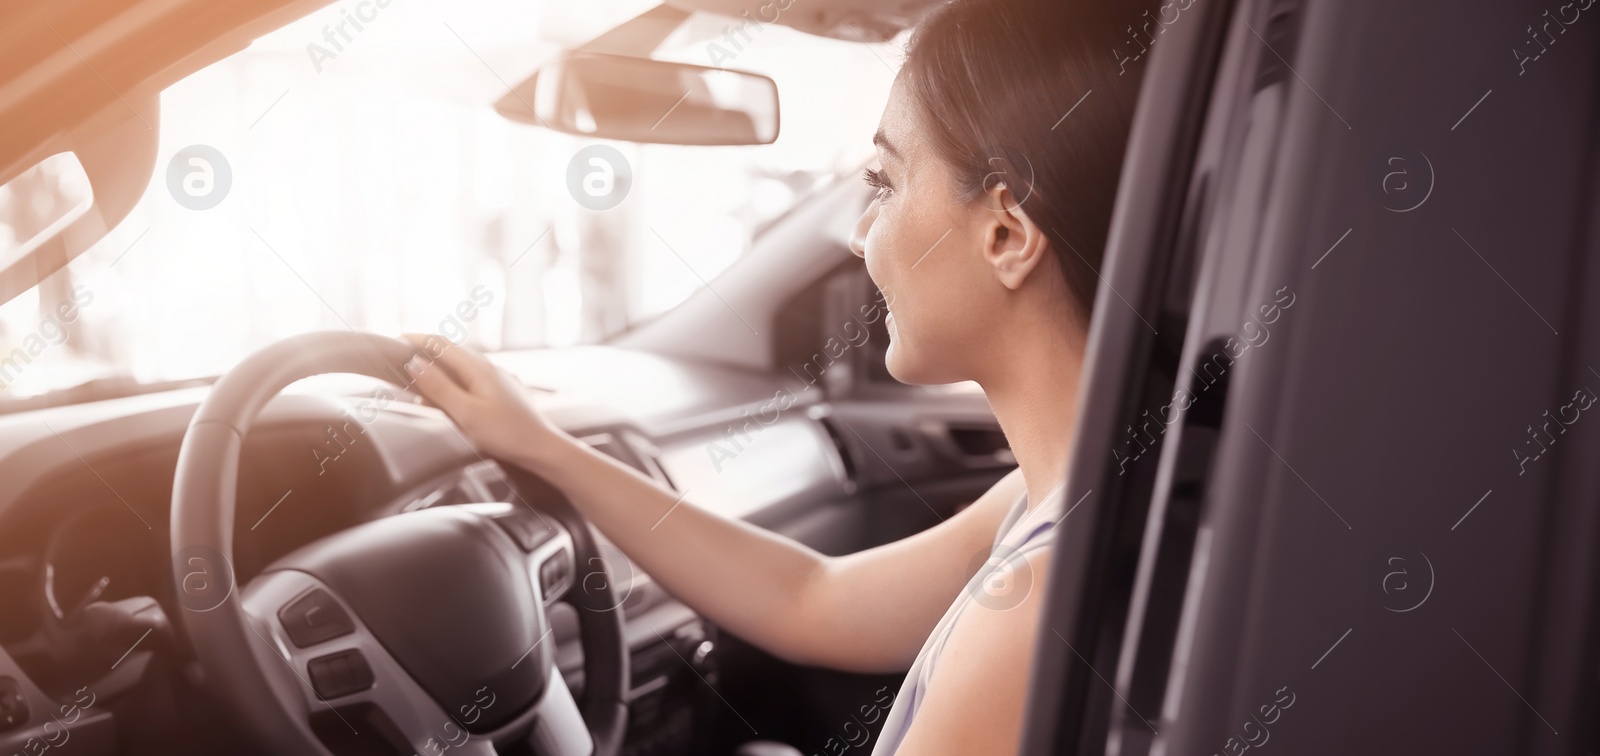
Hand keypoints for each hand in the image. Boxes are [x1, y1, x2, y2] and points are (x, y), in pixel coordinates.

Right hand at [400, 333, 563, 465]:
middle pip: (452, 350)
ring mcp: (499, 379)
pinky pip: (472, 378)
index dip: (417, 340)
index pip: (442, 344)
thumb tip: (414, 363)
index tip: (396, 340)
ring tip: (421, 382)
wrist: (542, 448)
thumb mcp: (466, 412)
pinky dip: (454, 381)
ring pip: (463, 365)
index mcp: (479, 368)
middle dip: (427, 351)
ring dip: (440, 368)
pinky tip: (450, 398)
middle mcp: (490, 367)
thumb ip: (439, 387)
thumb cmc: (506, 434)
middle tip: (404, 358)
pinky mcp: (503, 392)